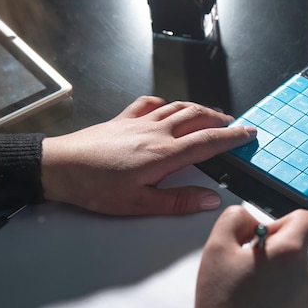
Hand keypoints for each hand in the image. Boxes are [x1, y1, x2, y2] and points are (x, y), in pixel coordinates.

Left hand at [41, 96, 255, 214]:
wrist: (59, 167)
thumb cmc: (95, 187)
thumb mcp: (139, 205)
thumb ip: (177, 201)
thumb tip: (210, 199)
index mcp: (164, 154)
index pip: (208, 142)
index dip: (232, 138)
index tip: (249, 134)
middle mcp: (156, 132)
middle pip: (197, 118)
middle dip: (221, 120)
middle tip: (235, 125)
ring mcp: (139, 122)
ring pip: (178, 107)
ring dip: (200, 109)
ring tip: (212, 115)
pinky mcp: (123, 118)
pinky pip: (150, 103)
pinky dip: (167, 103)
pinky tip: (168, 107)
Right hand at [194, 205, 307, 307]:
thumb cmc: (223, 302)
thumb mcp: (216, 248)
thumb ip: (235, 219)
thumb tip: (249, 219)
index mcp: (289, 253)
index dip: (285, 224)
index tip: (265, 239)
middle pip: (298, 252)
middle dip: (276, 255)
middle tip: (248, 271)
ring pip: (298, 278)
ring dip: (279, 280)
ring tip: (251, 296)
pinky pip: (299, 302)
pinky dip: (283, 303)